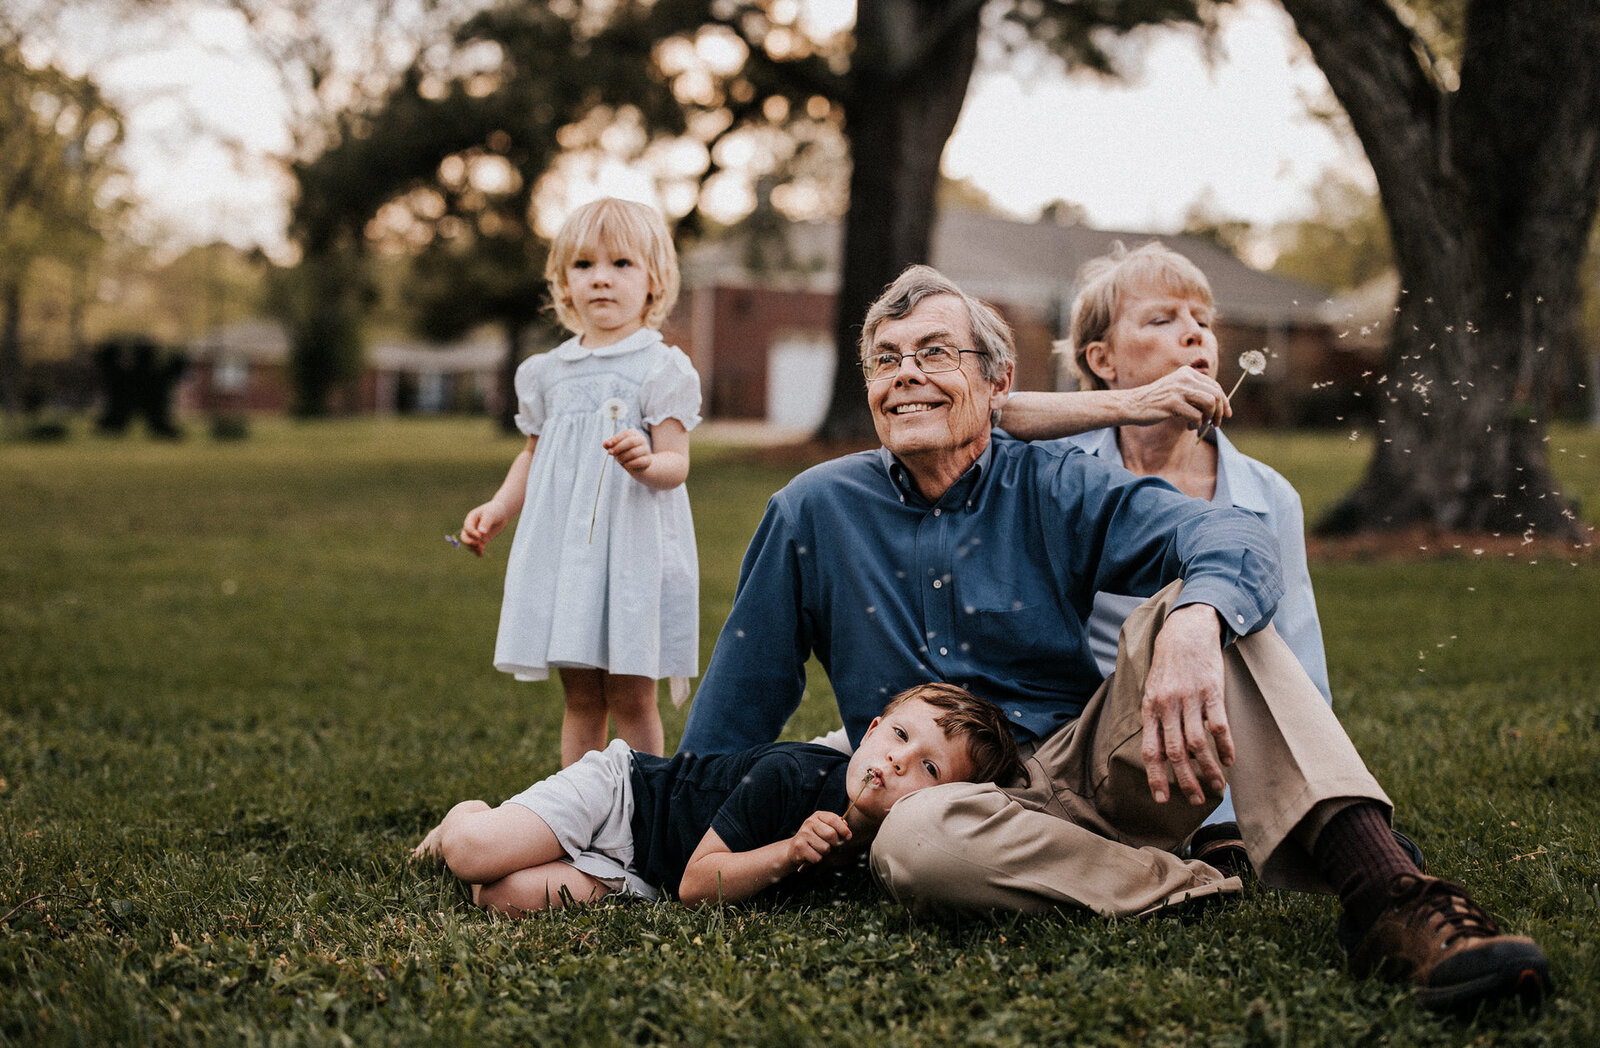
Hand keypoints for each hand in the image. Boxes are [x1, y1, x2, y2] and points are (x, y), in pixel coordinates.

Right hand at [460, 502, 509, 556]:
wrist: (501, 513)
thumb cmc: (495, 510)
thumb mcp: (491, 515)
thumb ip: (486, 523)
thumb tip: (481, 533)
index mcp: (471, 519)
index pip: (467, 528)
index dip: (472, 533)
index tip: (479, 536)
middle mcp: (471, 527)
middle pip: (464, 537)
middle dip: (469, 542)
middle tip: (478, 544)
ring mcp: (475, 534)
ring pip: (470, 544)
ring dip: (474, 548)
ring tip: (481, 549)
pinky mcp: (481, 539)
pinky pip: (477, 547)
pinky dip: (478, 551)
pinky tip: (481, 554)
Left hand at [603, 428, 653, 477]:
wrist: (638, 466)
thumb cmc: (625, 453)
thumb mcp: (617, 448)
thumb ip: (610, 445)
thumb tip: (605, 444)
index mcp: (634, 434)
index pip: (626, 433)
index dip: (616, 438)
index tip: (608, 444)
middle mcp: (641, 440)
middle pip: (631, 442)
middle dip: (619, 447)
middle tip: (611, 453)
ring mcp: (646, 450)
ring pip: (634, 452)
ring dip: (623, 457)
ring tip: (618, 460)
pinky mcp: (648, 460)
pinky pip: (639, 461)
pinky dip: (629, 463)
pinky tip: (626, 464)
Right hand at [786, 811, 851, 867]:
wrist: (794, 849)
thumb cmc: (815, 839)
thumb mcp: (825, 829)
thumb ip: (837, 826)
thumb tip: (846, 828)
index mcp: (818, 816)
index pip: (833, 819)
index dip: (843, 829)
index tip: (848, 837)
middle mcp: (809, 822)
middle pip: (831, 834)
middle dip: (835, 843)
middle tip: (832, 846)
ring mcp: (803, 834)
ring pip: (825, 848)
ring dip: (825, 853)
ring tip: (818, 850)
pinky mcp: (799, 847)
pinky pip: (817, 857)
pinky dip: (817, 859)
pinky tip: (812, 855)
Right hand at [1122, 366, 1229, 431]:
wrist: (1132, 404)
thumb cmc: (1156, 401)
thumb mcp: (1177, 390)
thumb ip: (1194, 393)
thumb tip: (1219, 405)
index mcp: (1187, 373)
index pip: (1215, 386)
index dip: (1224, 402)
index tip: (1226, 415)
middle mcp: (1185, 378)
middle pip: (1216, 394)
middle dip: (1220, 412)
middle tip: (1216, 424)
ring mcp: (1178, 389)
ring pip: (1210, 403)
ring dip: (1209, 417)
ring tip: (1200, 424)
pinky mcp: (1172, 403)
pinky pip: (1196, 415)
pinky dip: (1196, 424)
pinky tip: (1189, 426)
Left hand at [1140, 604, 1233, 804]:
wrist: (1186, 629)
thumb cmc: (1168, 664)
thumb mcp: (1153, 689)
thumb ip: (1156, 719)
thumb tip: (1162, 753)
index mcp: (1150, 707)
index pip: (1150, 750)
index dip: (1156, 776)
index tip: (1163, 799)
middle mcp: (1167, 705)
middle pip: (1175, 752)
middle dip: (1185, 781)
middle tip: (1195, 801)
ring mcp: (1190, 698)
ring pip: (1198, 743)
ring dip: (1208, 770)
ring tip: (1217, 787)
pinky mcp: (1211, 690)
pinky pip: (1219, 725)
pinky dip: (1225, 746)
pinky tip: (1230, 761)